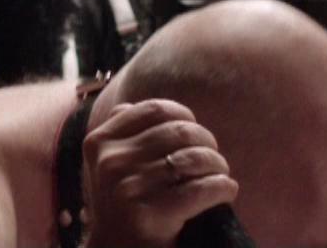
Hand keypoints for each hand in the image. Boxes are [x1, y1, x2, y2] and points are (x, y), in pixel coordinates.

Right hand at [80, 98, 238, 247]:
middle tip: (214, 157)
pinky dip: (222, 187)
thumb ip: (124, 134)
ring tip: (221, 173)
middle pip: (178, 132)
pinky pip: (201, 190)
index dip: (183, 115)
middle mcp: (110, 163)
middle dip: (206, 141)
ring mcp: (128, 190)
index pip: (154, 110)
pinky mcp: (150, 217)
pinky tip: (226, 191)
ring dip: (217, 164)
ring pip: (193, 159)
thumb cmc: (120, 208)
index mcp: (99, 143)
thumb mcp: (109, 167)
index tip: (194, 130)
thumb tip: (149, 108)